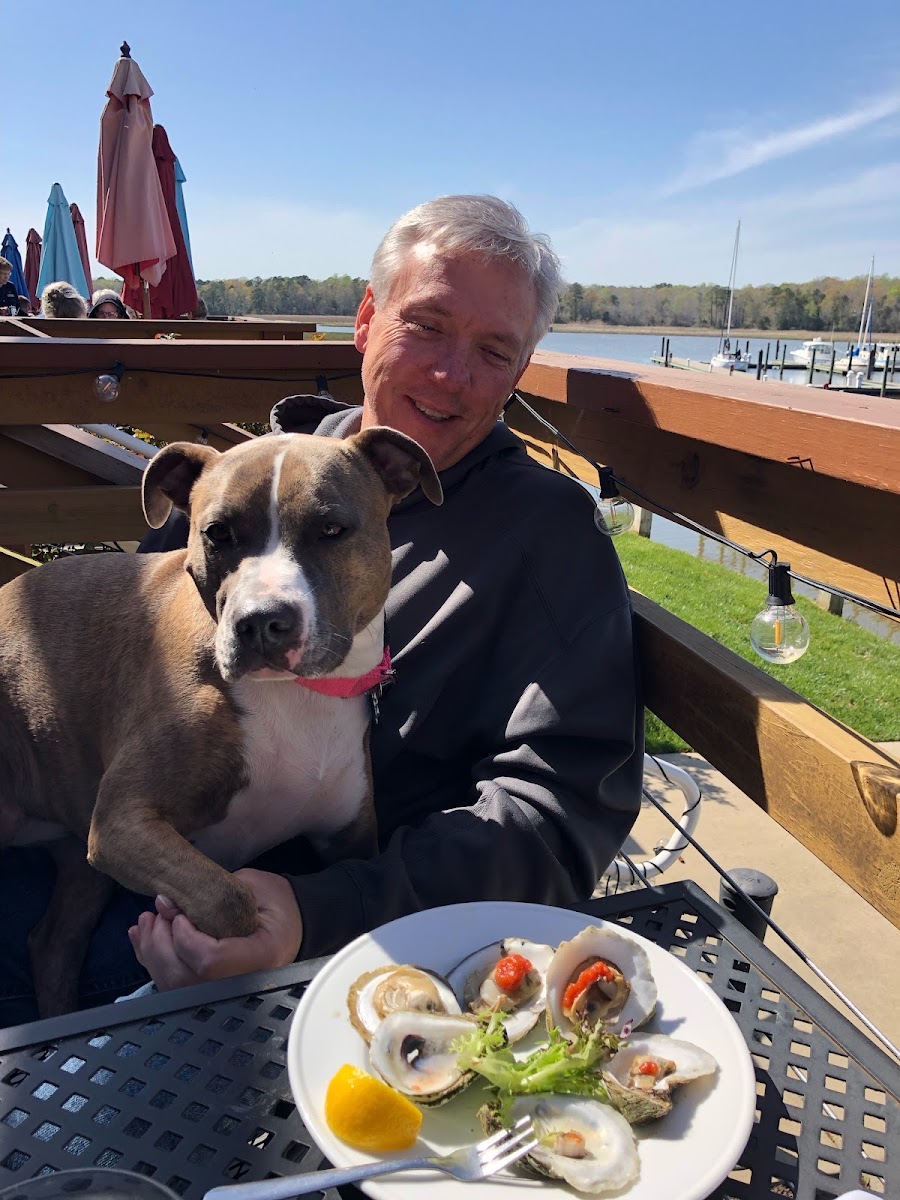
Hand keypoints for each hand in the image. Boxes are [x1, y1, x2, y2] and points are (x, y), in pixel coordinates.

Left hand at [128, 869, 302, 991]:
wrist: (293, 924)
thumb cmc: (277, 902)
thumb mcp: (253, 886)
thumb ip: (211, 893)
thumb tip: (164, 903)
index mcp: (260, 958)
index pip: (209, 962)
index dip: (185, 937)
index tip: (182, 912)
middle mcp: (240, 985)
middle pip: (183, 979)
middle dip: (159, 944)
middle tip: (154, 914)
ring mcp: (223, 993)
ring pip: (172, 986)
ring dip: (150, 951)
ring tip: (147, 921)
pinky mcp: (209, 990)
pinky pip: (172, 984)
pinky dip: (152, 960)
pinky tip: (144, 937)